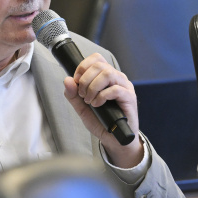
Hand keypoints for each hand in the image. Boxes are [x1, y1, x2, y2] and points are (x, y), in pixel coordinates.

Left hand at [62, 53, 143, 167]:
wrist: (114, 139)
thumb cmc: (101, 121)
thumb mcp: (82, 107)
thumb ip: (73, 94)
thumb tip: (67, 80)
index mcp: (106, 77)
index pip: (96, 59)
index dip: (83, 67)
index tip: (76, 82)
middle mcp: (117, 78)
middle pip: (100, 65)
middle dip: (85, 80)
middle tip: (82, 95)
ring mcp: (125, 87)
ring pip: (108, 73)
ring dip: (93, 87)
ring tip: (89, 100)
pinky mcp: (129, 97)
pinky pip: (116, 89)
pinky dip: (102, 96)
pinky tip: (97, 105)